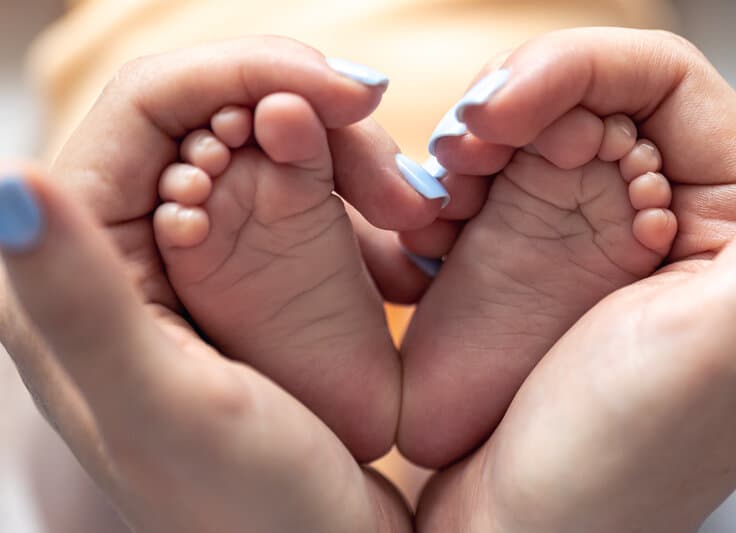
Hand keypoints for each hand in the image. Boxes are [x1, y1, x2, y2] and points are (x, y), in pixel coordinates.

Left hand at [0, 37, 419, 532]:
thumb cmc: (247, 510)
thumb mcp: (165, 409)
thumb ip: (77, 300)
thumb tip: (9, 181)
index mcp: (78, 265)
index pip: (150, 103)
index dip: (252, 71)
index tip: (354, 93)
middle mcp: (125, 248)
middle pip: (220, 113)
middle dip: (320, 122)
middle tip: (402, 186)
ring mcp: (193, 257)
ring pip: (271, 148)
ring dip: (351, 164)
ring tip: (413, 222)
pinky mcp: (249, 275)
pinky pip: (304, 198)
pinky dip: (361, 206)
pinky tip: (403, 247)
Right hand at [415, 29, 735, 532]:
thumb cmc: (615, 466)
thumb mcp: (724, 344)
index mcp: (728, 227)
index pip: (665, 84)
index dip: (580, 69)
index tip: (507, 108)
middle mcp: (656, 222)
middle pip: (586, 94)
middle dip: (512, 103)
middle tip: (461, 147)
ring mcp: (580, 241)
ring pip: (526, 135)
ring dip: (472, 144)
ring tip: (439, 199)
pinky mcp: (520, 263)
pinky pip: (483, 189)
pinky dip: (446, 190)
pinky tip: (428, 227)